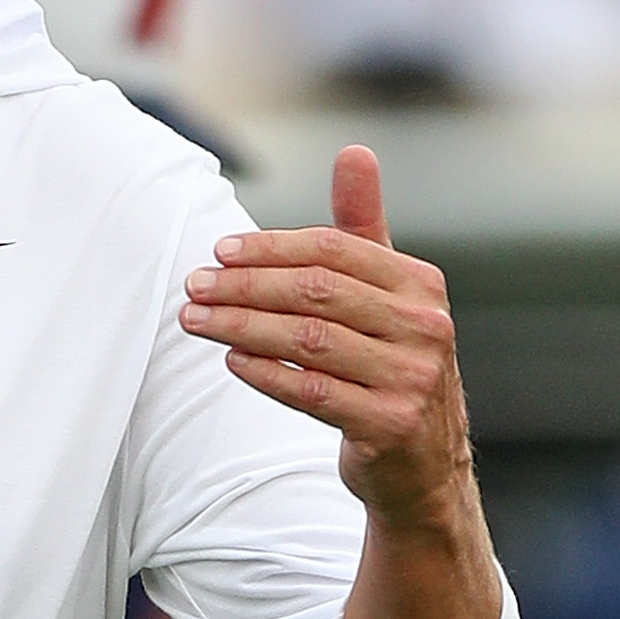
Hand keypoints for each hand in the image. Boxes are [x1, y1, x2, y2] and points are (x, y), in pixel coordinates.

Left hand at [180, 146, 467, 525]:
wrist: (423, 467)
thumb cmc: (389, 365)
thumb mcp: (387, 296)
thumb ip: (363, 228)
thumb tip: (354, 151)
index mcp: (422, 286)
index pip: (334, 250)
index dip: (270, 248)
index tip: (218, 252)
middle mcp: (426, 328)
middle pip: (316, 292)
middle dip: (245, 286)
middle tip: (194, 286)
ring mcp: (412, 379)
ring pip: (308, 340)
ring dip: (240, 327)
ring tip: (194, 320)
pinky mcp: (389, 426)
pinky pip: (312, 391)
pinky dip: (265, 373)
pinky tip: (231, 359)